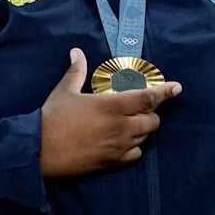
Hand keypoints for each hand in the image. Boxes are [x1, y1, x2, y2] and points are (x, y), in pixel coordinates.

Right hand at [38, 48, 181, 177]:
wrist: (38, 151)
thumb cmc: (52, 118)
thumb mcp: (64, 91)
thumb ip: (77, 71)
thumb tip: (77, 52)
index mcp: (112, 106)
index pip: (148, 98)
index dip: (165, 92)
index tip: (177, 87)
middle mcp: (121, 126)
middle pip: (152, 120)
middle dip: (149, 114)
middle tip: (137, 110)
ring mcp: (118, 146)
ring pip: (144, 137)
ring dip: (141, 130)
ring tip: (126, 124)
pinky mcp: (112, 162)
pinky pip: (135, 155)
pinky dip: (134, 148)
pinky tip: (123, 143)